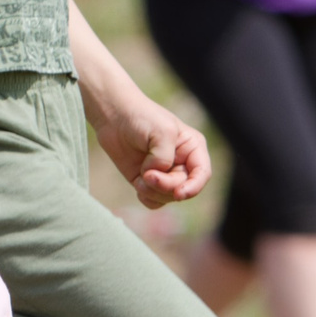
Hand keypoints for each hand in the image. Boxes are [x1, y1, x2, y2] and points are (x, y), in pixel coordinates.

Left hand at [92, 90, 210, 208]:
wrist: (113, 115)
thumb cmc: (141, 117)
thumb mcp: (161, 132)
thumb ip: (164, 157)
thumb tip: (155, 175)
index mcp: (192, 148)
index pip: (202, 174)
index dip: (193, 187)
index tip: (178, 193)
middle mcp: (182, 163)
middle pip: (182, 188)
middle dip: (164, 186)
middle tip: (146, 175)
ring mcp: (164, 173)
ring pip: (168, 197)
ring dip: (153, 191)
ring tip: (139, 177)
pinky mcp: (147, 181)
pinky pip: (154, 201)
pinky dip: (146, 196)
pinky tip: (137, 184)